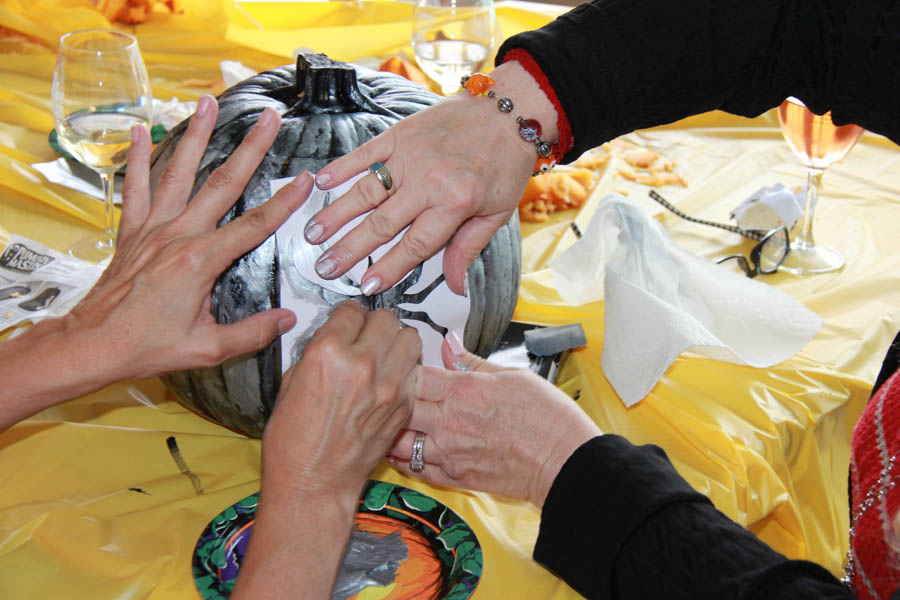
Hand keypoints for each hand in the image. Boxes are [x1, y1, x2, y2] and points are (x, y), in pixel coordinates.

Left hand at [63, 96, 311, 381]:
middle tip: (268, 119)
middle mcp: (178, 235)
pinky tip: (142, 131)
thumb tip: (287, 321)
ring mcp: (153, 229)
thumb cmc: (147, 346)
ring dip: (196, 135)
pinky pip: (136, 187)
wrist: (93, 344)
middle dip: (250, 148)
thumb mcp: (208, 348)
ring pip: (179, 172)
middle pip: (222, 183)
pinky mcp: (133, 232)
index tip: (303, 178)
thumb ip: (252, 333)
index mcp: (201, 260)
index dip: (284, 201)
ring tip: (208, 103)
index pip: (254, 224)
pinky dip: (138, 157)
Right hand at [232, 302, 420, 598]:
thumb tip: (334, 336)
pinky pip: (414, 370)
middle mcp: (363, 364)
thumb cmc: (293, 441)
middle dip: (374, 325)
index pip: (352, 310)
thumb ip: (317, 352)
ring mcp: (389, 386)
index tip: (346, 323)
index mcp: (328, 353)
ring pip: (409, 338)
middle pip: (386, 318)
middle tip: (365, 337)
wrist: (314, 484)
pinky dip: (404, 370)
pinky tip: (388, 381)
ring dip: (395, 342)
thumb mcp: (290, 382)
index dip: (347, 316)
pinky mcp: (404, 406)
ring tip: (382, 355)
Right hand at [306, 61, 556, 295]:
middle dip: (350, 248)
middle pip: (382, 223)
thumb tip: (454, 287)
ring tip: (313, 233)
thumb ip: (469, 248)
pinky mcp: (401, 133)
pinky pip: (366, 152)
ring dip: (337, 214)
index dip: (389, 267)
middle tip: (324, 267)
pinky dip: (342, 167)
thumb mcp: (497, 212)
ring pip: (366, 191)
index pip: (414, 244)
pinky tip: (321, 183)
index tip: (365, 285)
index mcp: (454, 204)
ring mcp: (410, 155)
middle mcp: (428, 182)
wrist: (509, 110)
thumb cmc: (505, 164)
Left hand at [389, 334, 601, 507]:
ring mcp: (450, 453)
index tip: (406, 366)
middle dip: (393, 398)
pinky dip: (405, 459)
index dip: (404, 368)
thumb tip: (449, 345)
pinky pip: (416, 469)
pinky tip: (406, 448)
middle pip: (399, 407)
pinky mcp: (455, 478)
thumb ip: (471, 362)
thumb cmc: (547, 418)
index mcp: (464, 391)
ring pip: (399, 441)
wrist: (565, 463)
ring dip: (395, 430)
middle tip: (394, 392)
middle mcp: (451, 423)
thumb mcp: (512, 375)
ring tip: (397, 421)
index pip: (413, 375)